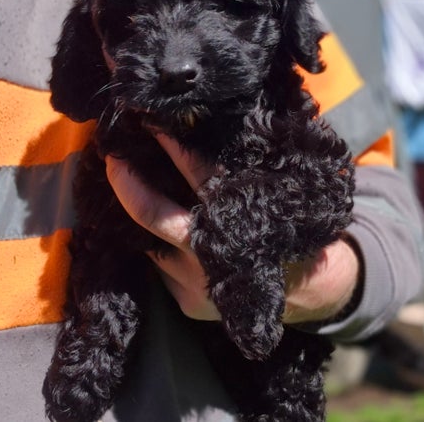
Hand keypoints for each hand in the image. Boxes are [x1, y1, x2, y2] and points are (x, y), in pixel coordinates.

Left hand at [104, 133, 359, 323]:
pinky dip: (159, 246)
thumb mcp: (277, 194)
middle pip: (153, 214)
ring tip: (129, 185)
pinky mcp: (188, 302)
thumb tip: (209, 128)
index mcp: (240, 220)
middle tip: (113, 154)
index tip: (153, 121)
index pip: (200, 175)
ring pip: (151, 242)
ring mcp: (196, 283)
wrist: (310, 291)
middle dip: (127, 182)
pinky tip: (158, 229)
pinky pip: (162, 268)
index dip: (174, 146)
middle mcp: (212, 254)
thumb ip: (245, 171)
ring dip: (143, 215)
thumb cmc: (293, 228)